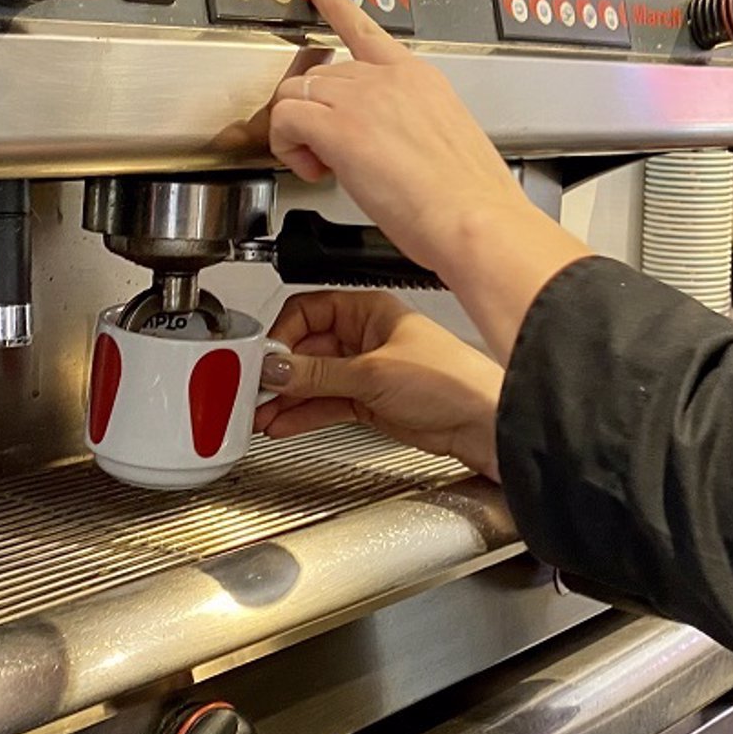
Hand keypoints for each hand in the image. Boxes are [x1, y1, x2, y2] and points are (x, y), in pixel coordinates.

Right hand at [256, 290, 504, 480]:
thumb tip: (275, 369)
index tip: (262, 360)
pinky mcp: (369, 400)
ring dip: (285, 397)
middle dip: (278, 371)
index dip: (282, 335)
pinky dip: (302, 413)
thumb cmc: (451, 380)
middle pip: (306, 347)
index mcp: (370, 310)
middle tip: (251, 391)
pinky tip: (281, 423)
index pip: (309, 311)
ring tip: (258, 413)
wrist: (481, 421)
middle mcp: (366, 336)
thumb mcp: (374, 373)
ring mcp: (366, 369)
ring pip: (313, 379)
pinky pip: (325, 402)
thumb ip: (319, 374)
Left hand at [262, 0, 533, 274]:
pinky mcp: (340, 127)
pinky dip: (287, 146)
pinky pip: (285, 119)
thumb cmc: (470, 196)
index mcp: (421, 79)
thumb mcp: (448, 141)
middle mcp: (390, 79)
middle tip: (332, 155)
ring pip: (296, 93)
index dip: (337, 6)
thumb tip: (390, 145)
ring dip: (298, 131)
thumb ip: (411, 126)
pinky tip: (314, 168)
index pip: (368, 31)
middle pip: (321, 74)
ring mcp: (364, 98)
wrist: (475, 218)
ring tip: (325, 165)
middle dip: (315, 113)